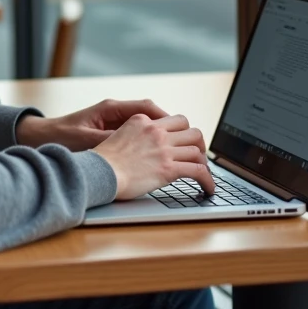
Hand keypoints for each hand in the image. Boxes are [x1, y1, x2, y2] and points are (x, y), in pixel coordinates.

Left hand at [15, 98, 170, 151]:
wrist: (42, 138)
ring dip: (160, 134)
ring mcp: (113, 121)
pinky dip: (148, 142)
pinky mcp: (111, 132)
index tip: (178, 131)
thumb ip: (110, 141)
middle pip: (150, 113)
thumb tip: (134, 145)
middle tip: (185, 141)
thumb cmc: (62, 138)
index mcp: (110, 109)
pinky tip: (156, 155)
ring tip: (176, 149)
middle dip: (168, 126)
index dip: (164, 118)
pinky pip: (136, 134)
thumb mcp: (87, 140)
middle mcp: (114, 111)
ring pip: (145, 124)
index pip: (145, 107)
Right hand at [92, 114, 214, 199]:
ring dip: (203, 162)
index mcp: (142, 121)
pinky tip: (208, 188)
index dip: (181, 132)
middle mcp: (155, 131)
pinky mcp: (168, 168)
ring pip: (197, 149)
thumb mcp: (117, 137)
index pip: (171, 120)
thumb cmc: (102, 161)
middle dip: (197, 142)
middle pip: (190, 129)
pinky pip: (198, 171)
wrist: (98, 172)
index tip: (182, 142)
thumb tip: (142, 149)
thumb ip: (134, 137)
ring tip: (204, 173)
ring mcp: (164, 149)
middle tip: (198, 154)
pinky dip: (208, 180)